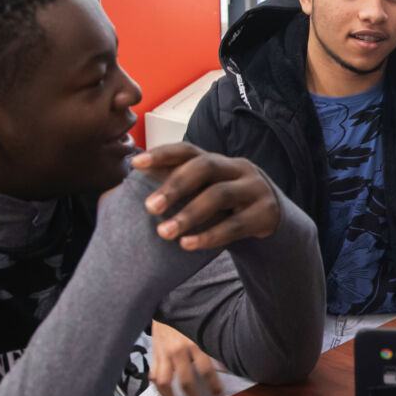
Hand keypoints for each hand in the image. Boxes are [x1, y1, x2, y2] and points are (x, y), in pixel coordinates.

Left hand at [129, 143, 280, 249]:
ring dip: (189, 214)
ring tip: (164, 233)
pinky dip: (209, 236)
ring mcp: (254, 189)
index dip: (162, 154)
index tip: (136, 164)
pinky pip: (236, 225)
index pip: (188, 150)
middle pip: (205, 167)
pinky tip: (187, 245)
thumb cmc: (226, 205)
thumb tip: (124, 186)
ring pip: (219, 195)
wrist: (271, 217)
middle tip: (149, 207)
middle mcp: (237, 168)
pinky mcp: (266, 214)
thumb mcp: (205, 191)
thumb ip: (177, 186)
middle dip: (175, 186)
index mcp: (217, 160)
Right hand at [149, 320, 222, 395]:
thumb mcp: (204, 327)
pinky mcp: (154, 355)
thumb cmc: (188, 314)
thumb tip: (227, 364)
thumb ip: (214, 345)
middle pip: (185, 382)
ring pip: (165, 383)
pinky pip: (154, 375)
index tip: (218, 395)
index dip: (213, 385)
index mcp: (193, 343)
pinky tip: (164, 394)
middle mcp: (177, 351)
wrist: (165, 301)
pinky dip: (158, 386)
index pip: (205, 370)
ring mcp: (163, 354)